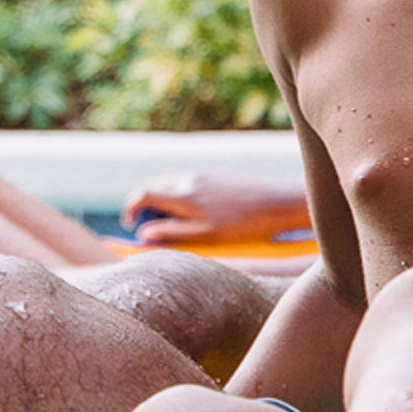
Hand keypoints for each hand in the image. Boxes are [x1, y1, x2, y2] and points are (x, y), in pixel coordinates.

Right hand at [124, 175, 309, 245]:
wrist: (280, 204)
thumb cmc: (245, 226)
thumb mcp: (206, 236)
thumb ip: (173, 233)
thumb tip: (145, 234)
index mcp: (185, 195)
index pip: (144, 194)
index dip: (132, 209)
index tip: (132, 225)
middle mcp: (191, 180)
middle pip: (156, 186)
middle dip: (146, 204)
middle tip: (150, 226)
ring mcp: (206, 175)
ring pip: (174, 184)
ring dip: (165, 200)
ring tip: (175, 223)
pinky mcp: (219, 176)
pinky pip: (191, 183)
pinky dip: (182, 197)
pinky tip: (199, 214)